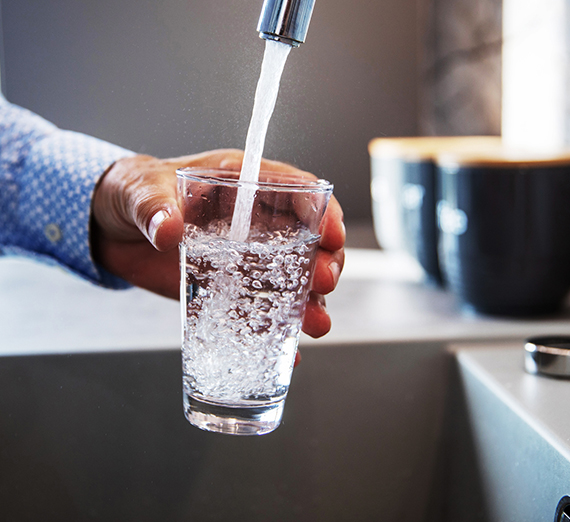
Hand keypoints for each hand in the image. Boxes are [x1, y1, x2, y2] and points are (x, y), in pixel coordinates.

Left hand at [91, 149, 344, 339]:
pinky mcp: (228, 288)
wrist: (112, 230)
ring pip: (290, 279)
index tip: (332, 233)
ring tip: (316, 324)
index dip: (321, 210)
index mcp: (241, 184)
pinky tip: (287, 351)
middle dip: (322, 261)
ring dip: (308, 301)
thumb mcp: (140, 192)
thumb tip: (168, 229)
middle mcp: (253, 223)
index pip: (294, 191)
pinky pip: (258, 308)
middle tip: (324, 282)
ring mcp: (243, 258)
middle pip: (305, 240)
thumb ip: (153, 207)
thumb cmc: (132, 194)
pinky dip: (273, 329)